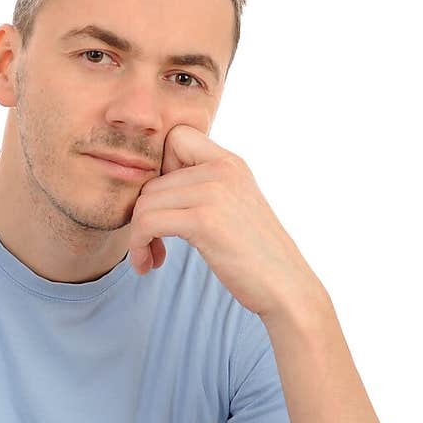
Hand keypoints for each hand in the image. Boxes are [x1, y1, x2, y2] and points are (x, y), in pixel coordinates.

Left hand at [127, 124, 321, 319]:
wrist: (285, 286)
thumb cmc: (255, 255)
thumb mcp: (234, 206)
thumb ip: (203, 187)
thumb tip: (151, 188)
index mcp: (230, 162)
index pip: (177, 136)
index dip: (160, 168)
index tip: (165, 204)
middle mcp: (223, 168)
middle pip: (152, 180)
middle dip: (142, 216)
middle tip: (150, 245)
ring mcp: (214, 192)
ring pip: (144, 203)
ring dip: (137, 236)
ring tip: (148, 258)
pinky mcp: (204, 220)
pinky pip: (147, 222)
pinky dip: (138, 245)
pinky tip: (147, 264)